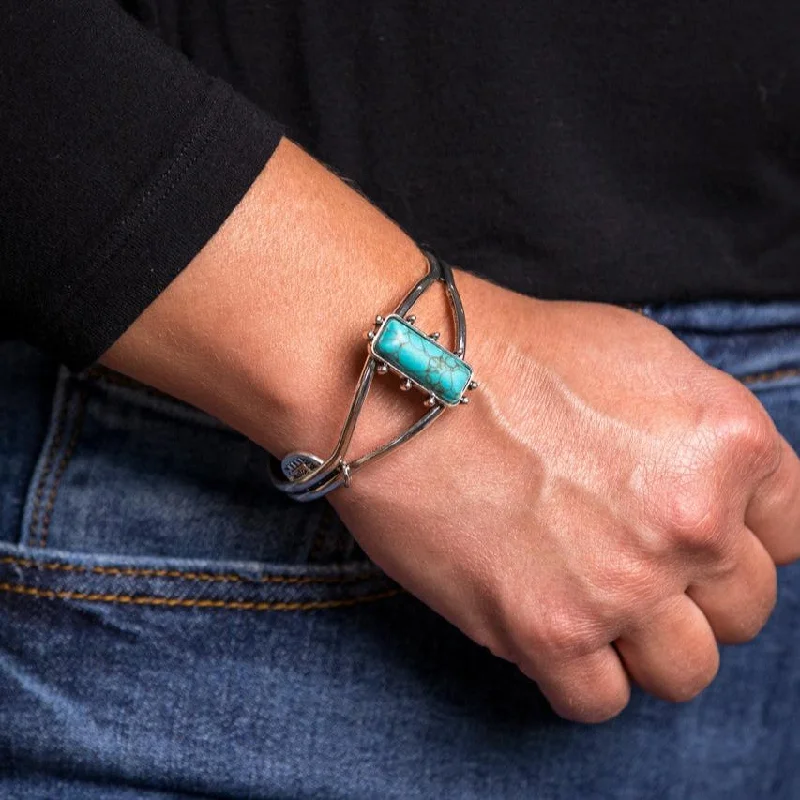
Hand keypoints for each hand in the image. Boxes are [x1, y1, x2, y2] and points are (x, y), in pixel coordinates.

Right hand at [329, 272, 799, 721]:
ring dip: (645, 646)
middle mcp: (690, 521)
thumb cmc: (510, 353)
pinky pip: (600, 701)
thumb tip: (720, 494)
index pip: (789, 533)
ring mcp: (622, 585)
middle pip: (743, 610)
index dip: (740, 537)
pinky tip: (547, 628)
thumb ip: (701, 437)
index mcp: (727, 444)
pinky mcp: (546, 632)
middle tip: (629, 562)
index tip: (695, 538)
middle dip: (694, 593)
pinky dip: (579, 675)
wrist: (404, 378)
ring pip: (686, 672)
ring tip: (591, 604)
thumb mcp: (642, 358)